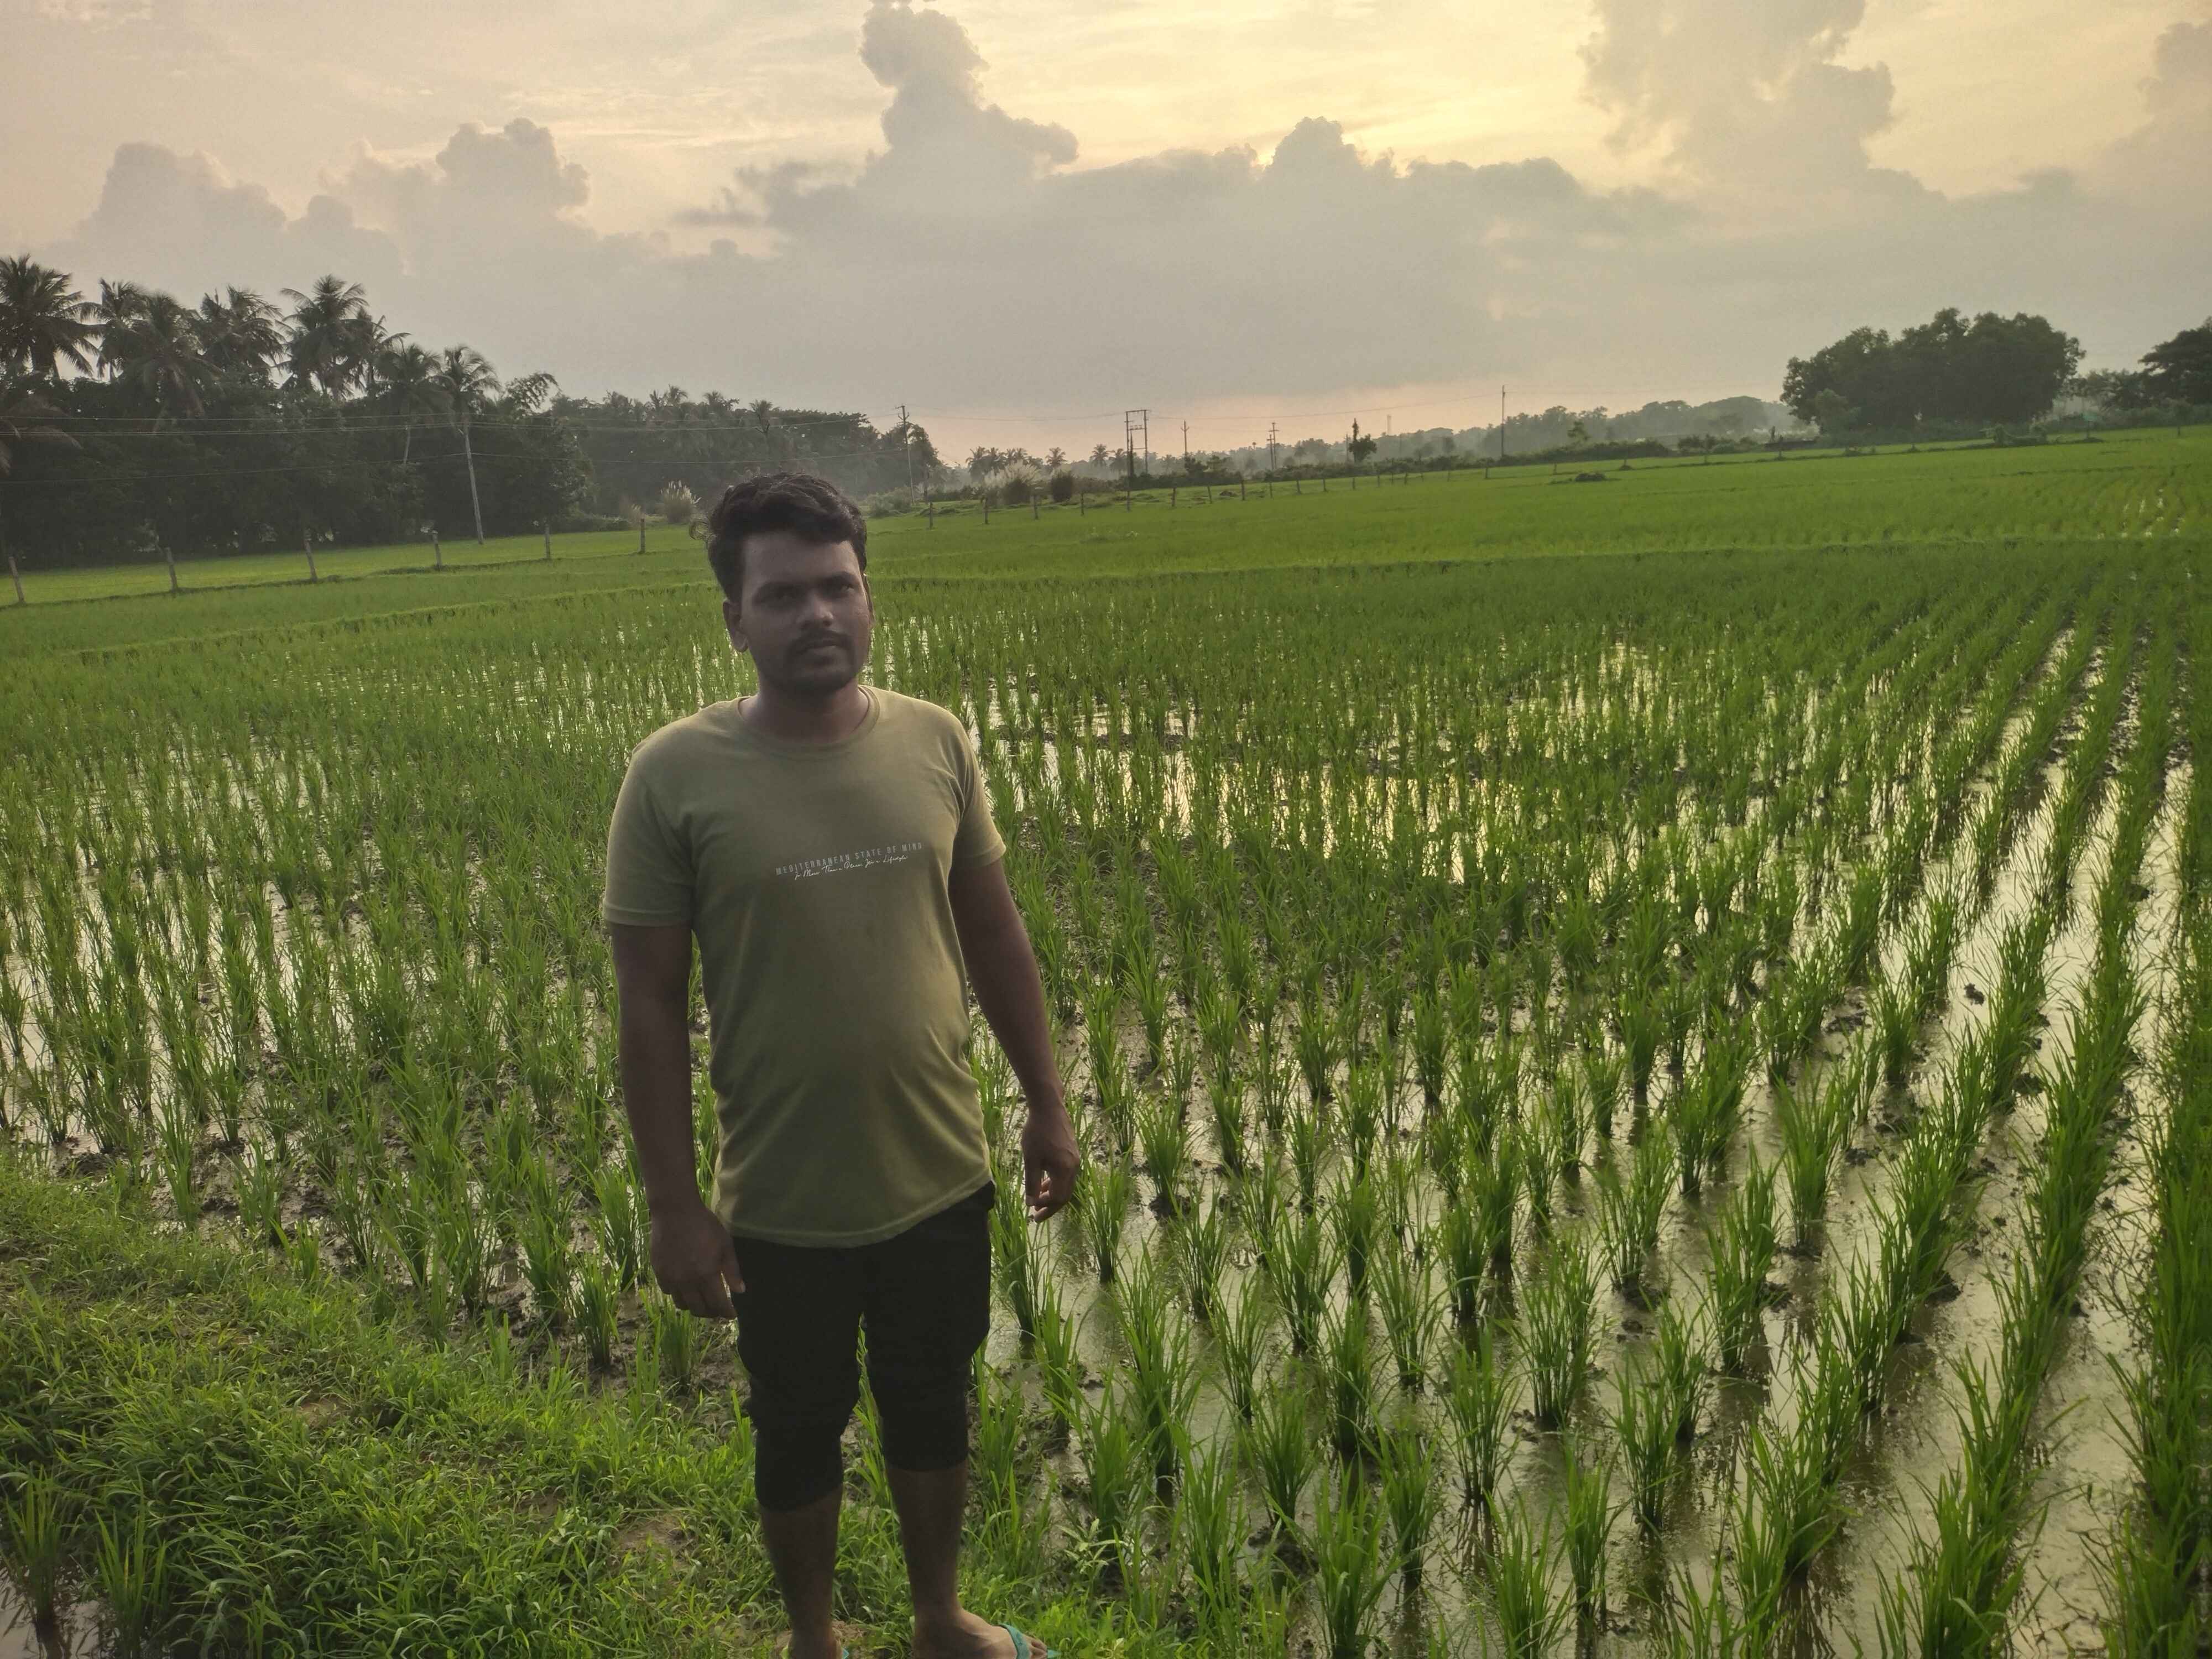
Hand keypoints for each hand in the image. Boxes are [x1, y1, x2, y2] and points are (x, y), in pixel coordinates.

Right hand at [649, 1197, 744, 1317]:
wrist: (675, 1211)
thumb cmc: (705, 1225)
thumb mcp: (725, 1245)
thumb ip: (732, 1271)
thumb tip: (740, 1291)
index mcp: (706, 1275)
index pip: (718, 1304)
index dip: (726, 1312)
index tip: (731, 1315)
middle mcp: (687, 1281)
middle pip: (699, 1310)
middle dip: (711, 1312)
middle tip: (718, 1308)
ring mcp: (671, 1278)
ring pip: (682, 1305)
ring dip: (694, 1306)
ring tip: (701, 1300)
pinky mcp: (658, 1272)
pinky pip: (669, 1292)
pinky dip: (679, 1294)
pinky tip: (685, 1287)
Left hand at [1021, 1097, 1080, 1221]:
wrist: (1049, 1108)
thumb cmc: (1037, 1133)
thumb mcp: (1031, 1159)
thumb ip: (1032, 1182)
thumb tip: (1031, 1203)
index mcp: (1065, 1170)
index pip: (1058, 1198)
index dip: (1046, 1208)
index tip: (1032, 1213)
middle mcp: (1074, 1167)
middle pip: (1065, 1194)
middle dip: (1050, 1206)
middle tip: (1036, 1215)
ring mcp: (1075, 1159)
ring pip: (1066, 1185)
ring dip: (1052, 1194)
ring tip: (1038, 1199)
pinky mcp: (1072, 1153)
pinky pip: (1066, 1174)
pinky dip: (1056, 1182)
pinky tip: (1044, 1181)